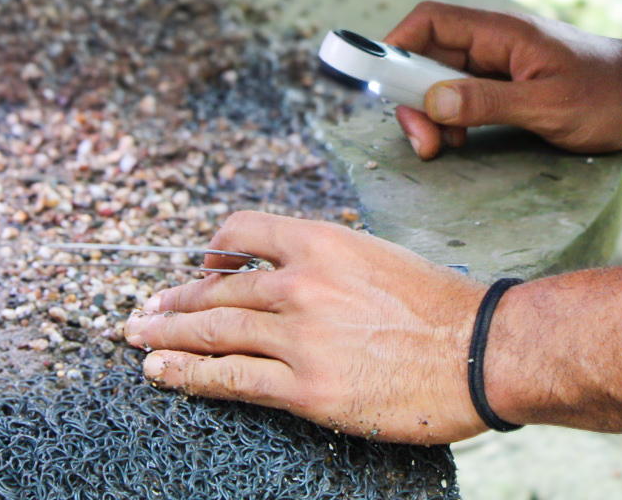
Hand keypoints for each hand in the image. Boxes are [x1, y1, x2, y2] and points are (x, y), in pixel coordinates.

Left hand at [122, 212, 490, 442]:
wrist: (481, 350)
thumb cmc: (441, 306)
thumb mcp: (375, 256)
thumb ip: (326, 263)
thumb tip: (290, 276)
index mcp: (320, 242)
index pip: (242, 232)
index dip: (212, 251)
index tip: (199, 267)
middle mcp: (300, 283)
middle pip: (219, 289)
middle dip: (176, 301)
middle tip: (147, 309)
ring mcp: (300, 337)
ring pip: (214, 331)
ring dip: (167, 335)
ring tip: (139, 339)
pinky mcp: (306, 388)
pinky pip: (230, 378)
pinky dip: (187, 374)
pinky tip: (162, 372)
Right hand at [385, 2, 621, 158]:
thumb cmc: (610, 95)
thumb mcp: (548, 106)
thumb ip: (487, 102)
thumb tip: (431, 101)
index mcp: (500, 33)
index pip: (428, 22)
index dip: (394, 46)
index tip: (379, 84)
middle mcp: (494, 42)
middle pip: (426, 55)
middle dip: (411, 96)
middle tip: (422, 140)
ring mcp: (502, 63)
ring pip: (441, 78)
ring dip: (430, 111)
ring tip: (440, 147)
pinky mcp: (511, 84)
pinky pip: (463, 94)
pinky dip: (452, 118)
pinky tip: (460, 143)